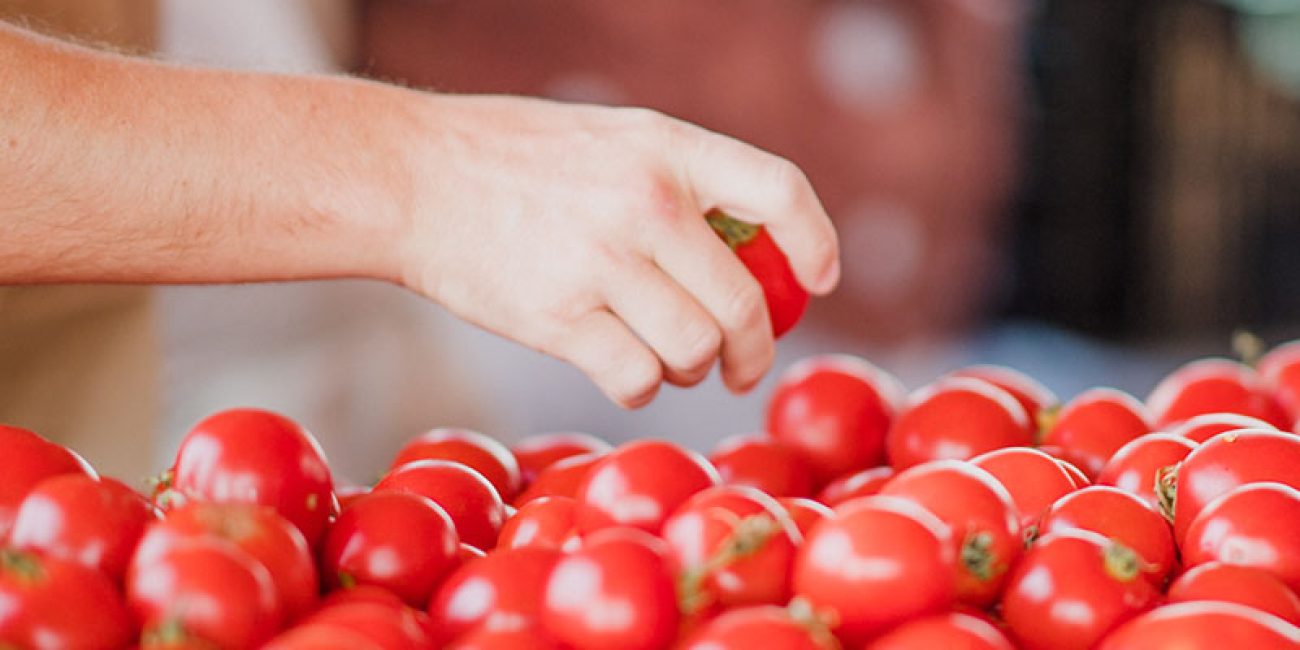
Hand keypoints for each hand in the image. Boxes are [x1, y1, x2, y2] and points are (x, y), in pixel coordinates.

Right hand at [397, 95, 839, 407]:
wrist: (412, 178)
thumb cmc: (514, 160)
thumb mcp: (611, 137)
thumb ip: (678, 181)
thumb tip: (749, 250)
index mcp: (666, 147)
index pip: (779, 192)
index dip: (816, 244)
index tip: (821, 282)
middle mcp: (646, 202)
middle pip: (746, 302)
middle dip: (755, 348)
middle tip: (742, 364)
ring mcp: (603, 262)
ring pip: (696, 349)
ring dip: (692, 369)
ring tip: (667, 358)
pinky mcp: (560, 318)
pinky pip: (638, 378)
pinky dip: (641, 387)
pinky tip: (622, 370)